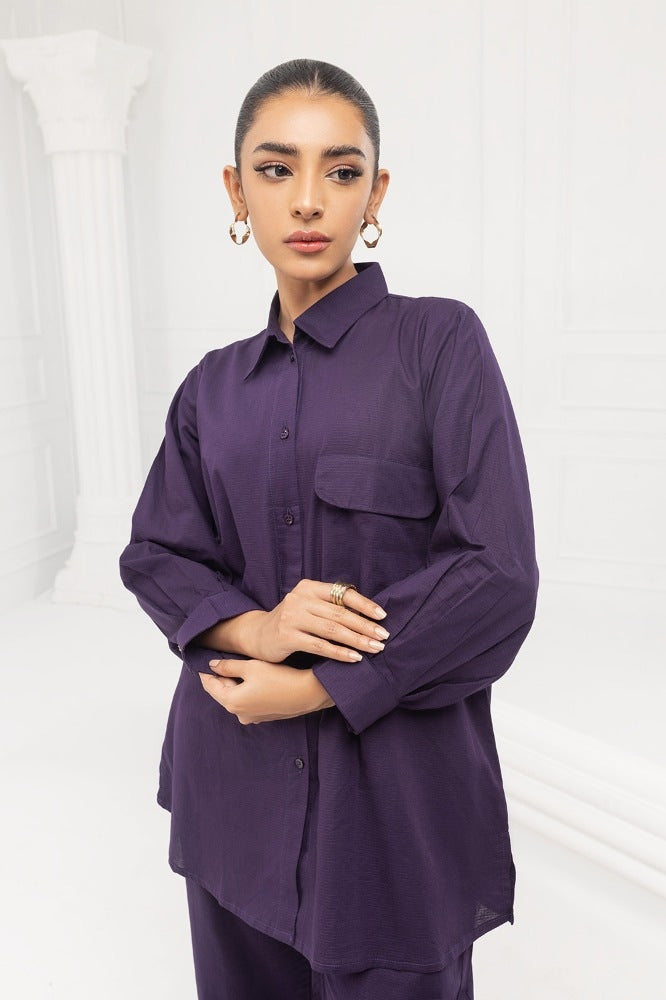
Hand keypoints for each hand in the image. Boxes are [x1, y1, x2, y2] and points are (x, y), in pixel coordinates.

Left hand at [198, 658, 332, 724]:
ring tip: (239, 666)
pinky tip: (254, 679)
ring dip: (234, 683)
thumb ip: (228, 666)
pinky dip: (246, 691)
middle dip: (221, 677)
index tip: (203, 660)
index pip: (209, 685)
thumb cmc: (280, 678)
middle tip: (222, 659)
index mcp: (232, 702)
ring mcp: (251, 717)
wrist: (308, 693)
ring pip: (235, 697)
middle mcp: (239, 714)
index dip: (205, 671)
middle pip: (222, 692)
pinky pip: (247, 702)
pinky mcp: (263, 716)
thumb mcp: (251, 667)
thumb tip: (212, 665)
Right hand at [248, 578, 389, 663]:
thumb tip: (368, 615)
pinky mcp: (286, 636)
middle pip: (340, 613)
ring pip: (332, 630)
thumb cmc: (291, 621)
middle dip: (365, 626)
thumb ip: (330, 606)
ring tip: (374, 649)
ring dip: (357, 641)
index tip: (383, 616)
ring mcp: (291, 617)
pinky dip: (339, 653)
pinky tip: (354, 659)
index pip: (343, 594)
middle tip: (383, 637)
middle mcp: (300, 599)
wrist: (257, 635)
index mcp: (309, 587)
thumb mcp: (308, 606)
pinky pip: (319, 646)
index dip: (365, 605)